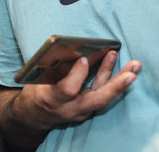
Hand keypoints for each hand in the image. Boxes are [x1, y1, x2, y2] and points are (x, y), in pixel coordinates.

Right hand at [24, 51, 140, 128]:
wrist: (35, 115)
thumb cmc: (35, 92)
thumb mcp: (38, 80)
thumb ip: (56, 70)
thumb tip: (78, 53)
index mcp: (52, 99)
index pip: (68, 90)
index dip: (78, 74)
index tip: (83, 58)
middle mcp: (69, 109)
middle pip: (97, 100)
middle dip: (116, 86)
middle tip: (131, 74)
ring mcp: (81, 112)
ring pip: (104, 98)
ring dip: (120, 81)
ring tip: (133, 65)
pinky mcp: (88, 110)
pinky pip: (102, 95)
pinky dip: (111, 82)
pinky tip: (121, 70)